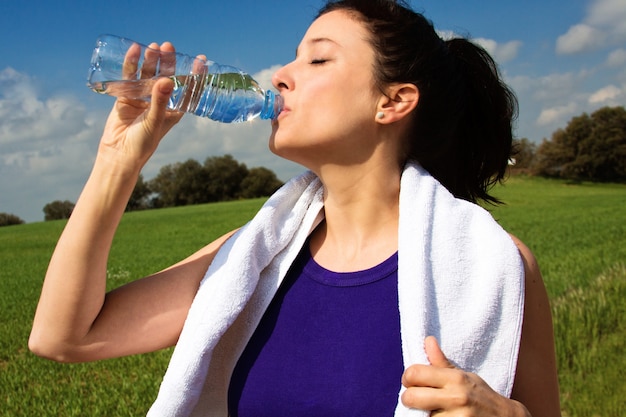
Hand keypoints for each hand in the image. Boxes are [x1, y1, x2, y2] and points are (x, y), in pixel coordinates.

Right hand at [99, 42, 185, 167]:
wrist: (119, 153)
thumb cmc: (143, 143)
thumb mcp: (154, 122)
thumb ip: (160, 101)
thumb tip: (168, 80)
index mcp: (174, 110)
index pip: (187, 89)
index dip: (195, 74)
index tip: (201, 59)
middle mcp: (160, 102)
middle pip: (167, 77)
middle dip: (169, 62)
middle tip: (169, 46)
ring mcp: (143, 98)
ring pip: (149, 75)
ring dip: (151, 61)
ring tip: (154, 47)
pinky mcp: (127, 97)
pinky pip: (130, 77)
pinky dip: (132, 64)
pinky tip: (134, 51)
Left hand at [401, 336, 529, 415]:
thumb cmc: (481, 396)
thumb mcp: (464, 375)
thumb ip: (442, 362)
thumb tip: (428, 340)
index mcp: (455, 378)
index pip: (414, 373)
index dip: (407, 378)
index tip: (411, 382)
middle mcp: (456, 397)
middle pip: (411, 397)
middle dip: (408, 398)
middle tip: (415, 399)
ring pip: (421, 415)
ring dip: (423, 414)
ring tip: (434, 410)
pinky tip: (441, 416)